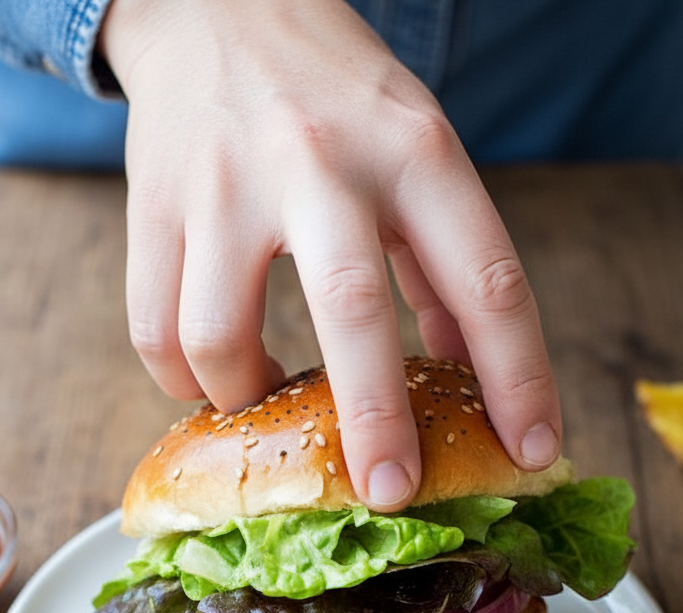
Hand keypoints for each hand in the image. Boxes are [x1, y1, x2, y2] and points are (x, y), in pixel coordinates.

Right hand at [100, 0, 561, 509]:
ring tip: (268, 401)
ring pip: (218, 339)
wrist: (218, 3)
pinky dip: (183, 381)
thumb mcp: (416, 154)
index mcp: (414, 152)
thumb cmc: (334, 98)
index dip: (518, 376)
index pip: (486, 277)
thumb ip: (443, 263)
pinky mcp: (152, 201)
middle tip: (390, 494)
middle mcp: (321, 161)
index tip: (530, 452)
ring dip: (246, 401)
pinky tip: (211, 376)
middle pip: (352, 309)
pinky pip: (154, 331)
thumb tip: (464, 376)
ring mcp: (225, 182)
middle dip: (375, 421)